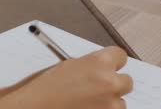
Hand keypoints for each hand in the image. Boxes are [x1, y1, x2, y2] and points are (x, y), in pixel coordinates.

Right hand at [0, 46, 132, 108]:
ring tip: (85, 103)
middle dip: (115, 84)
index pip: (121, 55)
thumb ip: (90, 65)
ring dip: (108, 103)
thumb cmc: (44, 88)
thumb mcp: (68, 66)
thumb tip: (102, 69)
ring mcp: (110, 105)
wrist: (33, 108)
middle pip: (127, 81)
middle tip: (99, 88)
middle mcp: (109, 82)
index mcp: (99, 62)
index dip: (114, 62)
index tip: (110, 67)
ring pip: (120, 103)